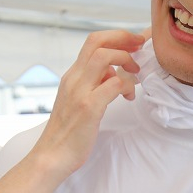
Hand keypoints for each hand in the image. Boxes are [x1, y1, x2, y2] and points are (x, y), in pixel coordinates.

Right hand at [31, 30, 142, 176]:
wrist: (52, 156)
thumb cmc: (68, 132)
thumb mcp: (79, 100)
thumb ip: (94, 83)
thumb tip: (114, 72)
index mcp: (72, 75)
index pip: (93, 41)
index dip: (117, 36)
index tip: (135, 42)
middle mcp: (74, 78)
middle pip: (98, 41)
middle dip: (124, 38)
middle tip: (140, 47)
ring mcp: (80, 92)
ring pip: (104, 57)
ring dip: (126, 60)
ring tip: (136, 74)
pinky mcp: (88, 107)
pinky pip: (113, 84)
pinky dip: (127, 86)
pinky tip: (129, 97)